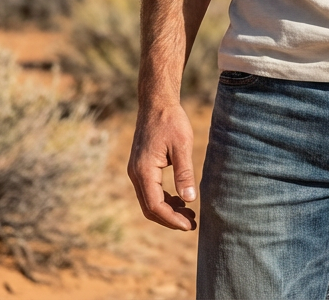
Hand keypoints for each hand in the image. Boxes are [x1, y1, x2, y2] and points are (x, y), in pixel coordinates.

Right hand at [127, 102, 197, 230]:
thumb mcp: (182, 145)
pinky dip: (164, 199)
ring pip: (149, 201)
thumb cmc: (171, 121)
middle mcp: (136, 174)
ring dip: (167, 210)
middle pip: (150, 208)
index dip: (172, 219)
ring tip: (189, 214)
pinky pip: (149, 190)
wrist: (156, 103)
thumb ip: (184, 173)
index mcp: (144, 170)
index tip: (189, 225)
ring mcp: (136, 171)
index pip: (155, 205)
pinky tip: (180, 199)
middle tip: (192, 224)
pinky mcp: (140, 167)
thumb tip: (190, 200)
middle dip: (170, 219)